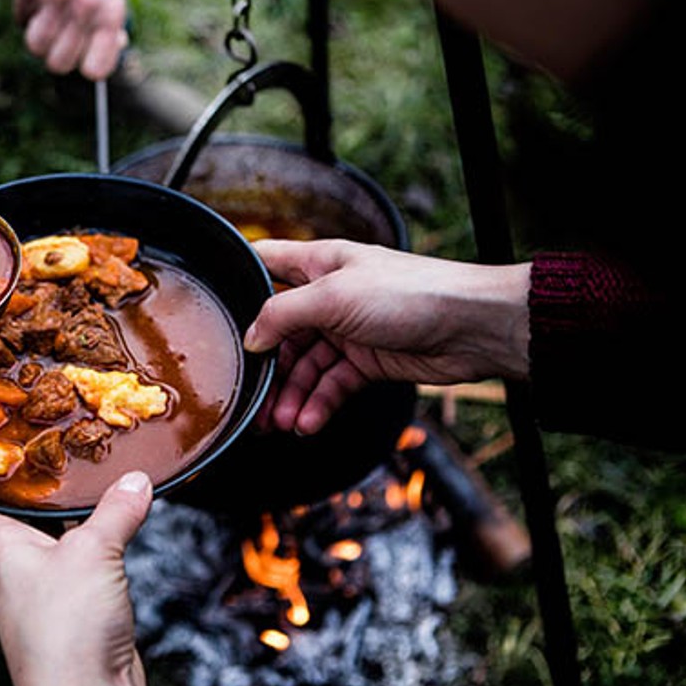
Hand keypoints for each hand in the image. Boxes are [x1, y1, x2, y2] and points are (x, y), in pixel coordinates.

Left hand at [0, 470, 152, 685]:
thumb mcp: (92, 553)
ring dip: (38, 518)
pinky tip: (99, 536)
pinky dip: (77, 545)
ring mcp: (36, 594)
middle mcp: (9, 570)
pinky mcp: (68, 613)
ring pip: (31, 544)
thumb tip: (134, 481)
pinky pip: (68, 567)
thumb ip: (114, 512)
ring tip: (51, 485)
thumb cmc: (64, 634)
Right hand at [5, 0, 128, 80]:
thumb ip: (110, 23)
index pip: (98, 68)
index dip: (84, 68)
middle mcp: (89, 3)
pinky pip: (20, 19)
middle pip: (60, 64)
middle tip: (54, 35)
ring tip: (43, 14)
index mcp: (112, 9)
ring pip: (36, 46)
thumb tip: (119, 47)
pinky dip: (24, 11)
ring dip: (35, 35)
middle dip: (52, 55)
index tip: (79, 60)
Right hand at [243, 238, 531, 434]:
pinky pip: (331, 386)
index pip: (267, 262)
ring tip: (280, 423)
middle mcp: (329, 295)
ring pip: (304, 366)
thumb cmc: (411, 293)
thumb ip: (284, 315)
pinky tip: (307, 423)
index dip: (239, 277)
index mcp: (319, 263)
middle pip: (280, 332)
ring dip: (290, 396)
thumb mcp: (334, 297)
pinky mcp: (367, 361)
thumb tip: (252, 338)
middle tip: (251, 400)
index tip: (213, 305)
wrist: (473, 327)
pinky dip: (317, 405)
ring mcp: (348, 330)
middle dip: (266, 367)